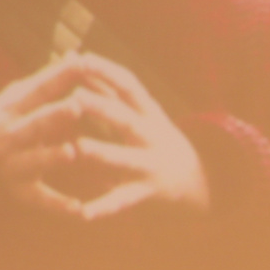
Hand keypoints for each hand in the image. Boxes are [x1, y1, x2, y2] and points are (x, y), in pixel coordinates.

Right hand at [0, 56, 106, 217]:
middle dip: (54, 115)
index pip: (35, 91)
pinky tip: (79, 210)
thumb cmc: (0, 127)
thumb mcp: (15, 101)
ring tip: (71, 153)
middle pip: (32, 124)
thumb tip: (76, 55)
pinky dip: (58, 205)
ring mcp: (9, 166)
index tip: (82, 63)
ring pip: (33, 160)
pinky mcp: (17, 192)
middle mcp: (4, 136)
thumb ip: (46, 83)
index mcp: (6, 110)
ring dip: (51, 156)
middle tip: (76, 105)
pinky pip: (39, 199)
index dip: (58, 77)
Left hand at [61, 54, 209, 218]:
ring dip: (102, 153)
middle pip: (125, 119)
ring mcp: (150, 165)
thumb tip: (73, 55)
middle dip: (102, 108)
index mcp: (148, 111)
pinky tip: (84, 214)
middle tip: (74, 98)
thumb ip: (103, 87)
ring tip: (79, 148)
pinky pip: (123, 201)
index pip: (129, 85)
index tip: (82, 59)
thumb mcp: (137, 111)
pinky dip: (104, 207)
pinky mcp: (146, 193)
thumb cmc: (152, 138)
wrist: (196, 181)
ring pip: (124, 159)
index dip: (106, 71)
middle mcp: (151, 135)